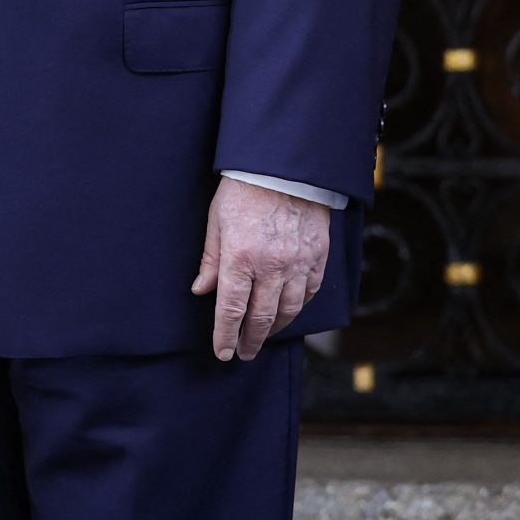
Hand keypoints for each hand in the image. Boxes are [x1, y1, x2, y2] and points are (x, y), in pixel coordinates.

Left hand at [190, 176, 329, 360]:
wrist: (284, 166)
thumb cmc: (244, 190)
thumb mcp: (216, 221)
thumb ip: (211, 260)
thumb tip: (201, 291)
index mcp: (240, 258)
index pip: (231, 309)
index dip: (225, 335)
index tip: (223, 353)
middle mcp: (271, 266)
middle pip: (262, 317)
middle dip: (251, 340)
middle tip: (244, 353)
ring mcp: (298, 263)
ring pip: (289, 310)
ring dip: (276, 328)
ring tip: (264, 335)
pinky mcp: (317, 256)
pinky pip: (310, 292)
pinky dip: (299, 306)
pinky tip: (289, 311)